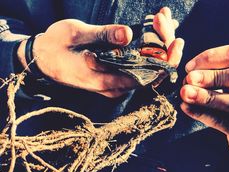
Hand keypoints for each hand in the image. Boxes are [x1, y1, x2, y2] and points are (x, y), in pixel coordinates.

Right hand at [17, 7, 183, 97]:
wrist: (42, 59)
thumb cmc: (55, 47)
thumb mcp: (75, 35)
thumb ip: (102, 36)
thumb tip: (128, 34)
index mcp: (107, 81)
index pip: (146, 76)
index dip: (164, 59)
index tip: (174, 39)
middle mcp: (116, 86)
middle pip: (151, 71)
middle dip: (164, 45)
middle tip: (165, 18)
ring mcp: (117, 81)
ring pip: (147, 66)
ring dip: (158, 42)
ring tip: (164, 17)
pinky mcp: (117, 73)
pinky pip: (139, 62)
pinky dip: (148, 44)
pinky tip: (155, 25)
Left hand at [180, 45, 228, 157]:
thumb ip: (220, 74)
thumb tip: (190, 72)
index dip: (213, 57)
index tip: (190, 66)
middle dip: (214, 75)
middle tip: (189, 78)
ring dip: (207, 96)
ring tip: (186, 93)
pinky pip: (225, 123)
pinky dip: (204, 114)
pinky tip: (188, 108)